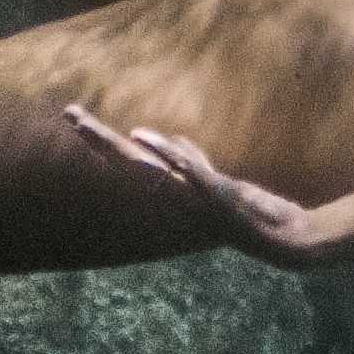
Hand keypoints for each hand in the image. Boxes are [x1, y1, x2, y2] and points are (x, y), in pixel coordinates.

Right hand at [62, 99, 328, 262]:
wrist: (282, 238)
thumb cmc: (247, 211)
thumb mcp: (214, 181)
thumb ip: (190, 161)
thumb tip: (172, 140)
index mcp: (173, 189)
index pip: (128, 159)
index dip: (101, 139)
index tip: (74, 116)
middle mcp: (177, 196)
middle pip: (128, 163)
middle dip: (99, 140)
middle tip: (71, 115)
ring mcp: (196, 199)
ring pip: (153, 170)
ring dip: (126, 148)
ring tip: (97, 127)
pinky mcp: (220, 199)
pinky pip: (193, 176)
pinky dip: (172, 158)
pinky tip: (149, 141)